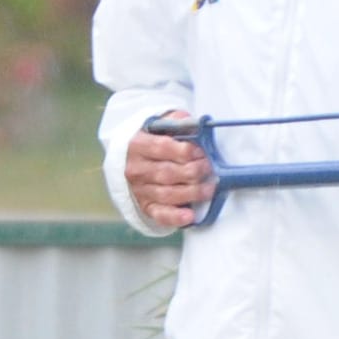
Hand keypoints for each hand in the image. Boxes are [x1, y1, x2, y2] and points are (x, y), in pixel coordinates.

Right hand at [124, 111, 214, 228]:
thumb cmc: (152, 141)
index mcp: (138, 146)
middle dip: (193, 172)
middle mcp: (135, 169)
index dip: (185, 151)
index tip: (201, 152)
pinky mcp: (146, 206)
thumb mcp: (160, 125)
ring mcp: (140, 190)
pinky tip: (190, 216)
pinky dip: (176, 217)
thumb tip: (195, 124)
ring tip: (208, 189)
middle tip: (208, 169)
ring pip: (168, 194)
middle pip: (167, 173)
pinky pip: (160, 214)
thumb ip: (176, 121)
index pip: (162, 148)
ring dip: (192, 193)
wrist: (129, 160)